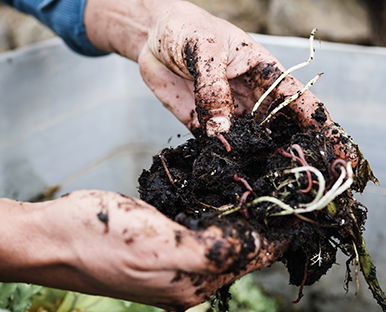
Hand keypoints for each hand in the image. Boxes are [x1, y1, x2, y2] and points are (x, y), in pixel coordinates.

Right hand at [0, 191, 288, 310]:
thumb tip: (254, 245)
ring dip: (241, 217)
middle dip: (262, 224)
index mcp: (191, 282)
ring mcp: (173, 260)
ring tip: (260, 193)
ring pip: (222, 239)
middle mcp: (187, 276)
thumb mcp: (159, 249)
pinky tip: (221, 196)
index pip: (250, 257)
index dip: (276, 233)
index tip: (299, 211)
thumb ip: (211, 251)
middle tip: (281, 195)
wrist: (53, 238)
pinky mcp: (159, 243)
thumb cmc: (97, 241)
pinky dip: (215, 213)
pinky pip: (199, 229)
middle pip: (240, 250)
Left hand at [84, 0, 357, 163]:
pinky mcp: (201, 122)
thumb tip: (222, 130)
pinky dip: (220, 157)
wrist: (152, 37)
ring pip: (247, 140)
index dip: (319, 123)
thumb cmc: (186, 30)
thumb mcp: (204, 50)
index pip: (297, 99)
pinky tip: (228, 172)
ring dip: (255, 158)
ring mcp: (225, 111)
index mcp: (262, 72)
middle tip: (305, 177)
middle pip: (276, 126)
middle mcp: (248, 96)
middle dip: (290, 149)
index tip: (335, 147)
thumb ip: (214, 88)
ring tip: (269, 182)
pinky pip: (215, 143)